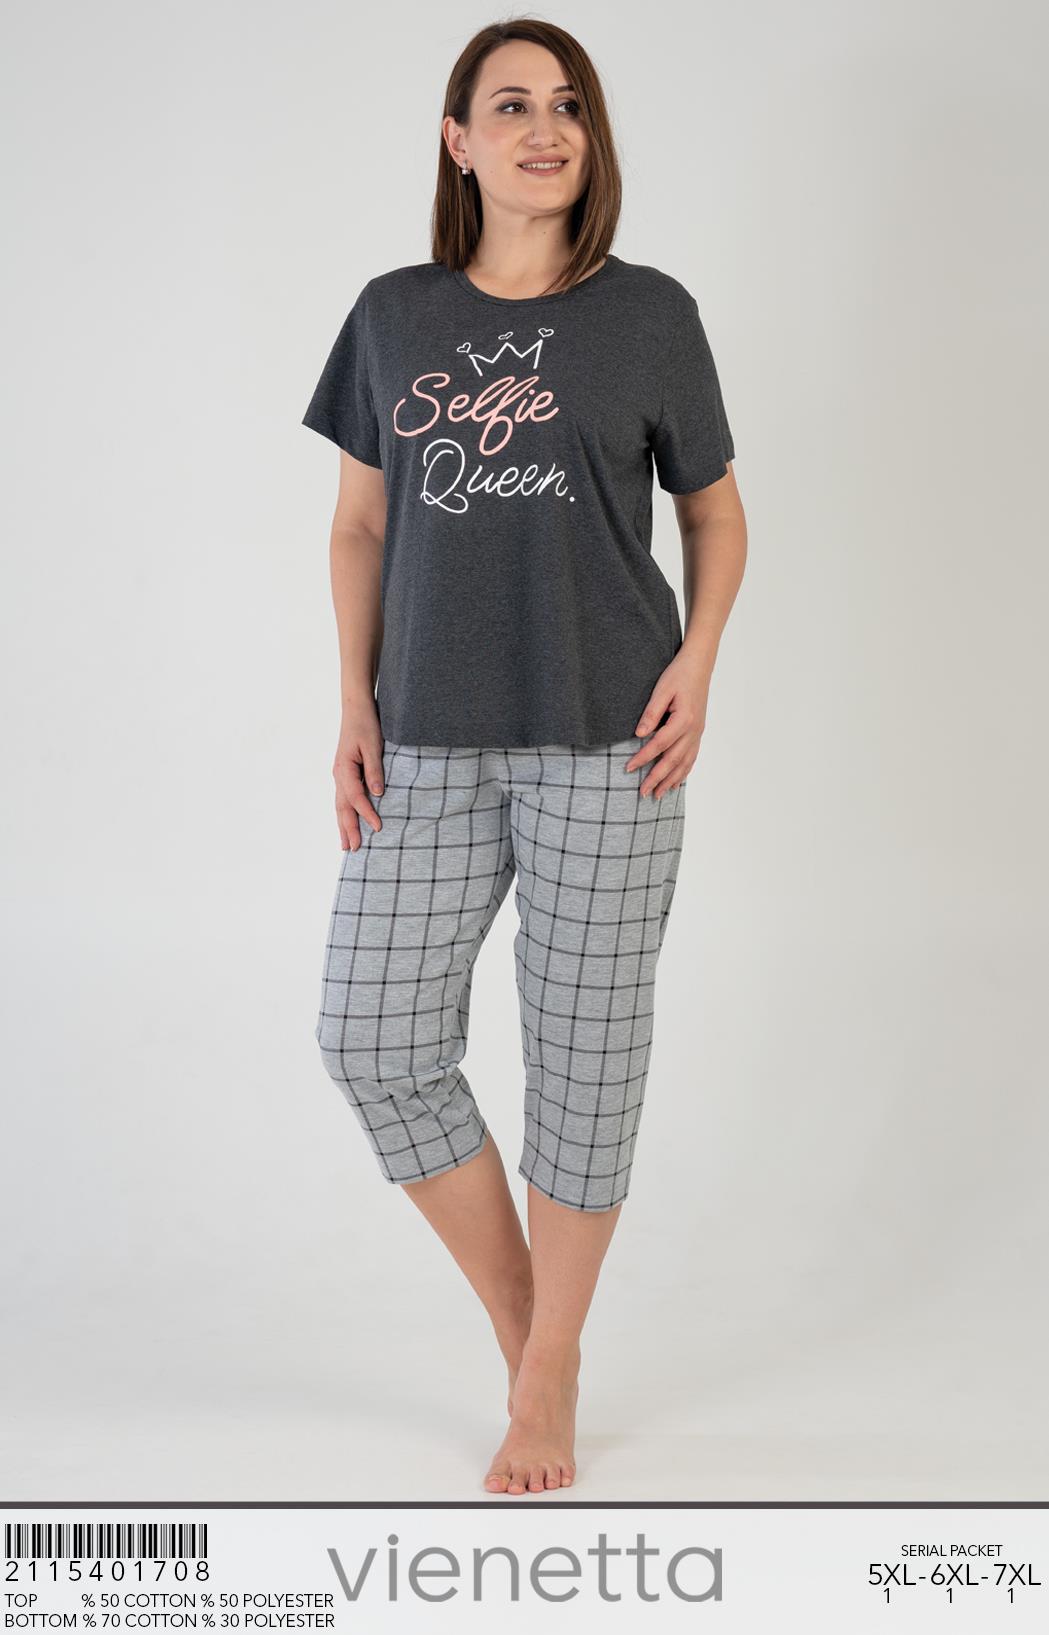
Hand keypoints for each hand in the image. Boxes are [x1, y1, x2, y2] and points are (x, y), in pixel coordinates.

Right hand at [333, 708, 385, 850]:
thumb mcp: (373, 746)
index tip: (378, 828)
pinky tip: (347, 823)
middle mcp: (338, 775)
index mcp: (344, 768)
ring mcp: (339, 775)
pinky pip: (343, 799)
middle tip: (353, 850)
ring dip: (343, 826)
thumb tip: (378, 793)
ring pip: (340, 806)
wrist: (356, 709)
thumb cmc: (366, 725)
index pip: (355, 798)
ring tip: (346, 845)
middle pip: (342, 808)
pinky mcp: (344, 774)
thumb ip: (374, 770)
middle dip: (348, 829)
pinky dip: (344, 814)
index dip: (367, 814)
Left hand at [626, 651, 710, 797]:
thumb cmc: (678, 675)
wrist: (699, 666)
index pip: (659, 745)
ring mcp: (698, 733)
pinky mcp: (698, 732)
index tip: (628, 768)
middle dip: (657, 778)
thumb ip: (651, 713)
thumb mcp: (661, 689)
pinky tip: (676, 782)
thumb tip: (639, 734)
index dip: (643, 758)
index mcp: (683, 719)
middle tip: (642, 793)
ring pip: (685, 763)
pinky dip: (683, 772)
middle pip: (673, 760)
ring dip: (671, 781)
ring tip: (658, 795)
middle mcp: (693, 730)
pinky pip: (692, 758)